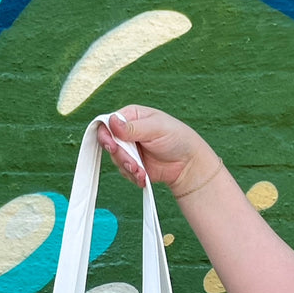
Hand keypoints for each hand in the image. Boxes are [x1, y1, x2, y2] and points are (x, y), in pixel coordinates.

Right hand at [96, 104, 221, 197]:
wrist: (188, 164)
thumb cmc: (177, 139)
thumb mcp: (156, 129)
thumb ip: (132, 127)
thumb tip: (111, 121)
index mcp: (131, 116)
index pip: (107, 122)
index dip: (105, 135)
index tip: (111, 146)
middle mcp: (127, 132)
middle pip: (109, 143)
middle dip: (120, 156)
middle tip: (132, 163)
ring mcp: (129, 149)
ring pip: (115, 160)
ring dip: (128, 168)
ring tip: (142, 171)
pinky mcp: (132, 165)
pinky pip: (123, 172)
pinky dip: (133, 176)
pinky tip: (144, 176)